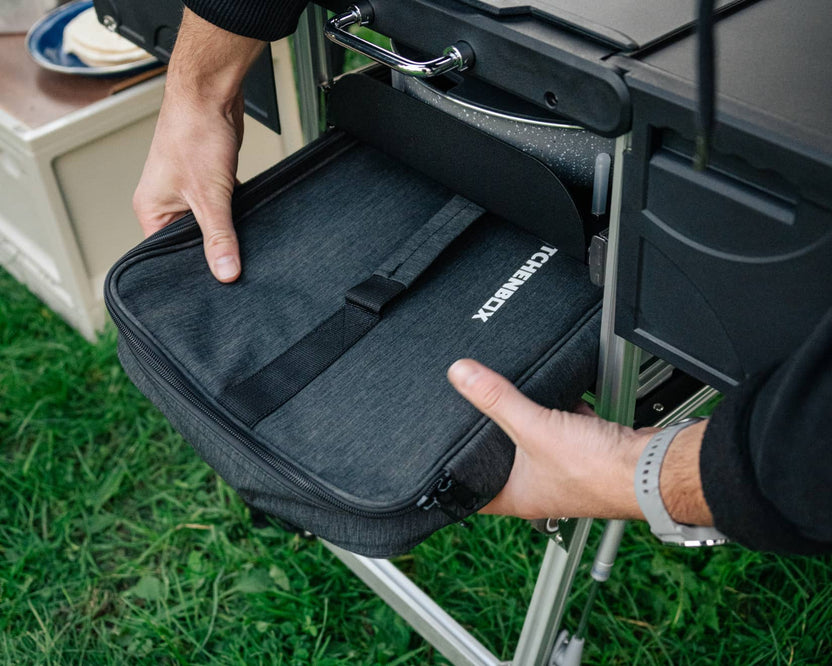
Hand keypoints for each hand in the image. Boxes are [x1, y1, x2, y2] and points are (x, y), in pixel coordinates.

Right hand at [132, 9, 265, 282]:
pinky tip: (248, 221)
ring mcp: (186, 192)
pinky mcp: (208, 183)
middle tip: (232, 266)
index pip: (166, 254)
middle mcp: (164, 203)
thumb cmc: (194, 134)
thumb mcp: (210, 196)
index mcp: (151, 210)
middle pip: (189, 241)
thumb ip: (219, 237)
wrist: (210, 94)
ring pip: (209, 225)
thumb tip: (226, 273)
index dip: (188, 270)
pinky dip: (234, 214)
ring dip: (225, 231)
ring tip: (241, 244)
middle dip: (211, 250)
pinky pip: (222, 209)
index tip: (212, 285)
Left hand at [447, 359, 714, 525]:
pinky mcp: (585, 452)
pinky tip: (557, 394)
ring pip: (534, 441)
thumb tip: (461, 375)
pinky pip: (562, 428)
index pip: (474, 493)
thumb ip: (497, 400)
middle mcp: (539, 489)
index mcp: (518, 497)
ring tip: (506, 400)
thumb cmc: (598, 472)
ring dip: (527, 420)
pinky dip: (559, 412)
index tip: (437, 458)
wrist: (651, 468)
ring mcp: (563, 471)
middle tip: (470, 417)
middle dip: (492, 436)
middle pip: (503, 460)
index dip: (455, 477)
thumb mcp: (534, 429)